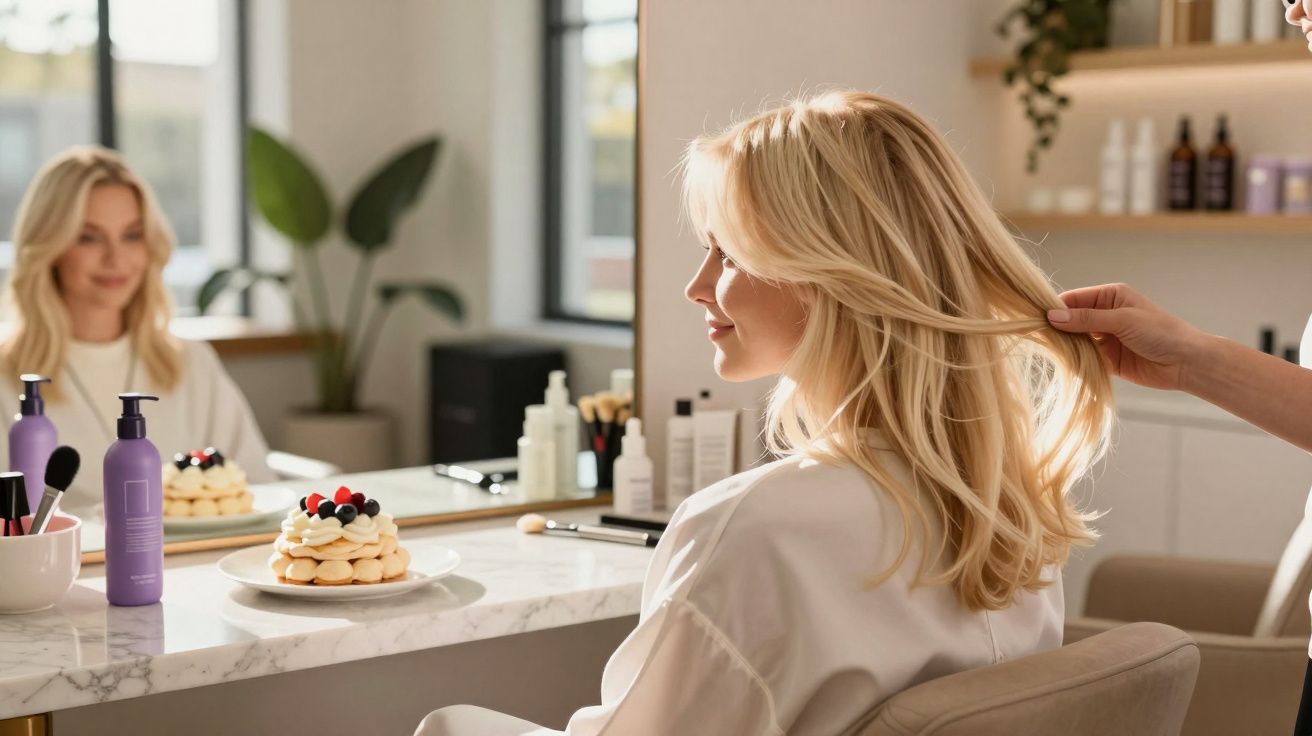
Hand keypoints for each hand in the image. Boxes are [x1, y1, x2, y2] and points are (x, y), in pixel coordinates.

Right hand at [1046, 283, 1207, 391]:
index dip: (1055, 308)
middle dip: (1057, 328)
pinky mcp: (1109, 359)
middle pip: (1072, 320)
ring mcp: (1106, 338)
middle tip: (1038, 337)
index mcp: (1111, 296)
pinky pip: (1085, 358)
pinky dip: (1076, 361)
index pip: (1074, 299)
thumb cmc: (1161, 332)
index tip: (1036, 318)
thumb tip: (1052, 316)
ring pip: (1077, 340)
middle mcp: (1106, 315)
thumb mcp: (1122, 320)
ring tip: (1049, 352)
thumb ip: (1086, 319)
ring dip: (1066, 346)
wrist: (1186, 362)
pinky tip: (1065, 365)